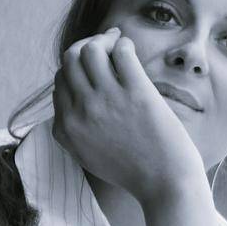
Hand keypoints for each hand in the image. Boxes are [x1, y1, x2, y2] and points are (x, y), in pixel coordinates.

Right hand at [52, 28, 208, 205]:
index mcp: (67, 128)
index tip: (92, 65)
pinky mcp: (136, 93)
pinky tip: (130, 48)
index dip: (75, 68)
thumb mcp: (89, 156)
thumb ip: (73, 132)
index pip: (60, 81)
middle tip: (105, 43)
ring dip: (104, 40)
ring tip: (118, 42)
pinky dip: (124, 44)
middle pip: (70, 60)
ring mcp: (108, 101)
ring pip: (90, 50)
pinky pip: (122, 53)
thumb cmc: (135, 172)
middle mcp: (82, 112)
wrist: (166, 185)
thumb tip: (69, 104)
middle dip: (86, 45)